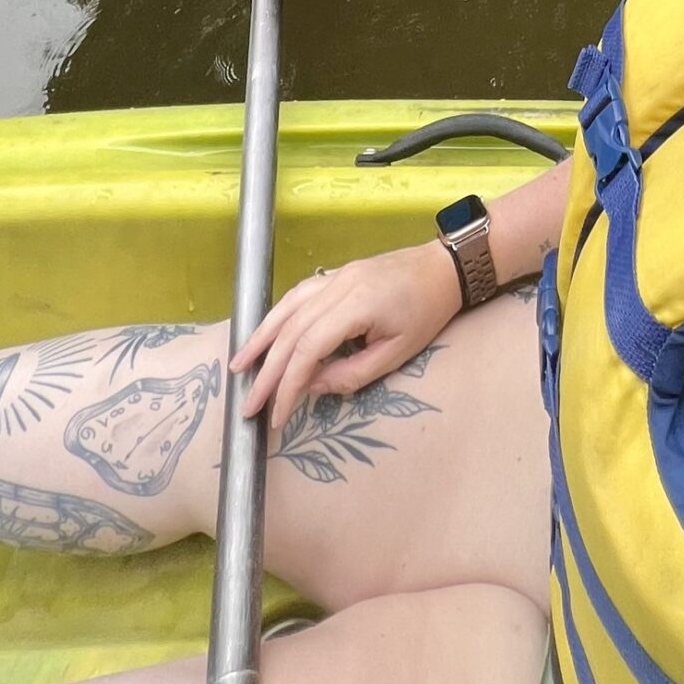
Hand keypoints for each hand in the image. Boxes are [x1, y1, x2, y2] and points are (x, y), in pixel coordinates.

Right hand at [231, 240, 460, 432]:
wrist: (445, 267)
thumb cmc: (427, 312)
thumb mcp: (397, 353)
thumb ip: (352, 374)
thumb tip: (311, 387)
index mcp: (355, 305)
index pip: (308, 349)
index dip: (288, 385)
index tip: (277, 416)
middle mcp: (337, 285)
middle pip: (291, 330)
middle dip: (266, 370)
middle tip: (247, 404)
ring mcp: (335, 275)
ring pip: (287, 307)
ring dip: (261, 337)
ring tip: (239, 366)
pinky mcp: (336, 273)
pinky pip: (298, 294)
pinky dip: (277, 315)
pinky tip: (266, 333)